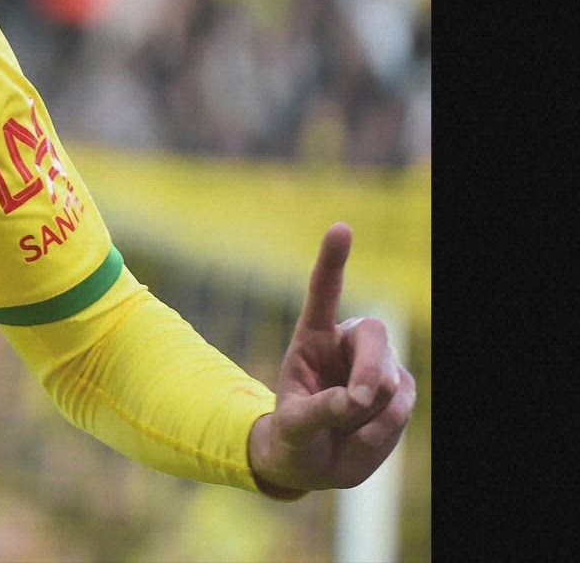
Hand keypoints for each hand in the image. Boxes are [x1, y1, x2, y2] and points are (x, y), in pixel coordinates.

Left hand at [248, 223, 416, 495]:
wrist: (315, 463)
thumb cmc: (295, 436)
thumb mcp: (291, 428)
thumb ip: (316, 411)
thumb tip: (355, 400)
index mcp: (313, 339)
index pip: (324, 292)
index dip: (333, 261)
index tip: (341, 228)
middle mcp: (350, 345)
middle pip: (375, 335)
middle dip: (369, 369)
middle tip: (354, 402)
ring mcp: (381, 368)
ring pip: (390, 381)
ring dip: (366, 414)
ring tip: (340, 428)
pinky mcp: (401, 393)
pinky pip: (400, 409)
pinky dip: (379, 430)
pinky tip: (360, 435)